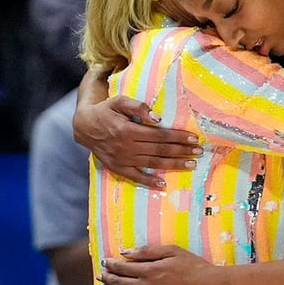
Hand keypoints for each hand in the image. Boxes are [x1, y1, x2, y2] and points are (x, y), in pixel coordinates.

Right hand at [72, 95, 201, 187]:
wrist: (84, 126)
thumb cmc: (106, 111)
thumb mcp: (119, 101)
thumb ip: (138, 106)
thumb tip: (157, 117)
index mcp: (127, 130)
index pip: (159, 135)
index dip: (177, 137)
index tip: (193, 138)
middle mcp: (126, 147)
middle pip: (159, 150)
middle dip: (181, 151)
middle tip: (199, 152)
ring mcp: (122, 160)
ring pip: (152, 164)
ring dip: (173, 165)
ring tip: (191, 165)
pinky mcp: (118, 168)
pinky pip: (136, 177)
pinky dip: (149, 182)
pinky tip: (163, 183)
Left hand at [99, 245, 219, 284]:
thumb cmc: (193, 265)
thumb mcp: (172, 251)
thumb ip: (147, 251)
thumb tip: (125, 252)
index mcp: (150, 269)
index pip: (123, 267)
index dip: (111, 264)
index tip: (105, 261)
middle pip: (120, 282)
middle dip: (107, 277)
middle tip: (100, 274)